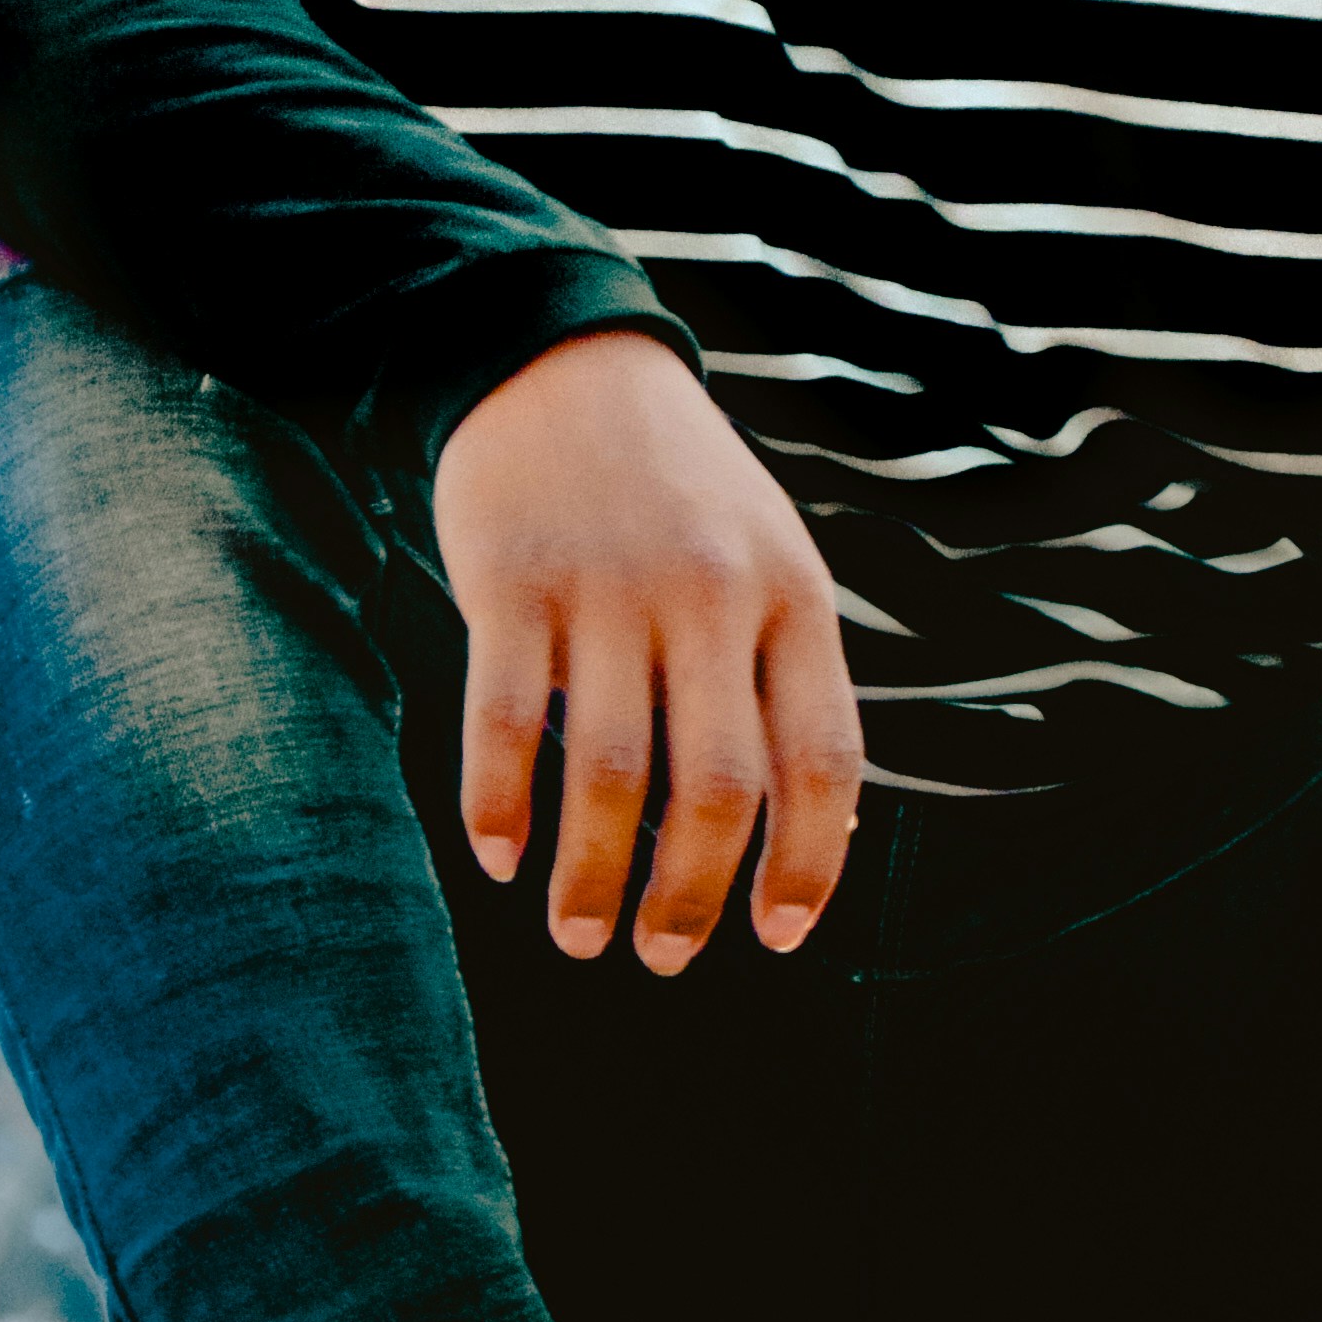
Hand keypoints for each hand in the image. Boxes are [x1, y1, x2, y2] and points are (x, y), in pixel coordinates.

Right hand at [431, 331, 864, 969]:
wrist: (562, 360)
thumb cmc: (677, 489)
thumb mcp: (767, 557)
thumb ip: (783, 676)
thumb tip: (808, 840)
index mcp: (792, 595)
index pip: (822, 759)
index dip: (810, 864)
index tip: (779, 936)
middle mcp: (709, 593)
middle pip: (716, 787)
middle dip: (689, 897)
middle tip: (662, 960)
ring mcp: (609, 585)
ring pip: (610, 773)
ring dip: (591, 877)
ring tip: (577, 934)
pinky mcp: (512, 580)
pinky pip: (506, 720)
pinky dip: (499, 806)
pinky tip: (499, 858)